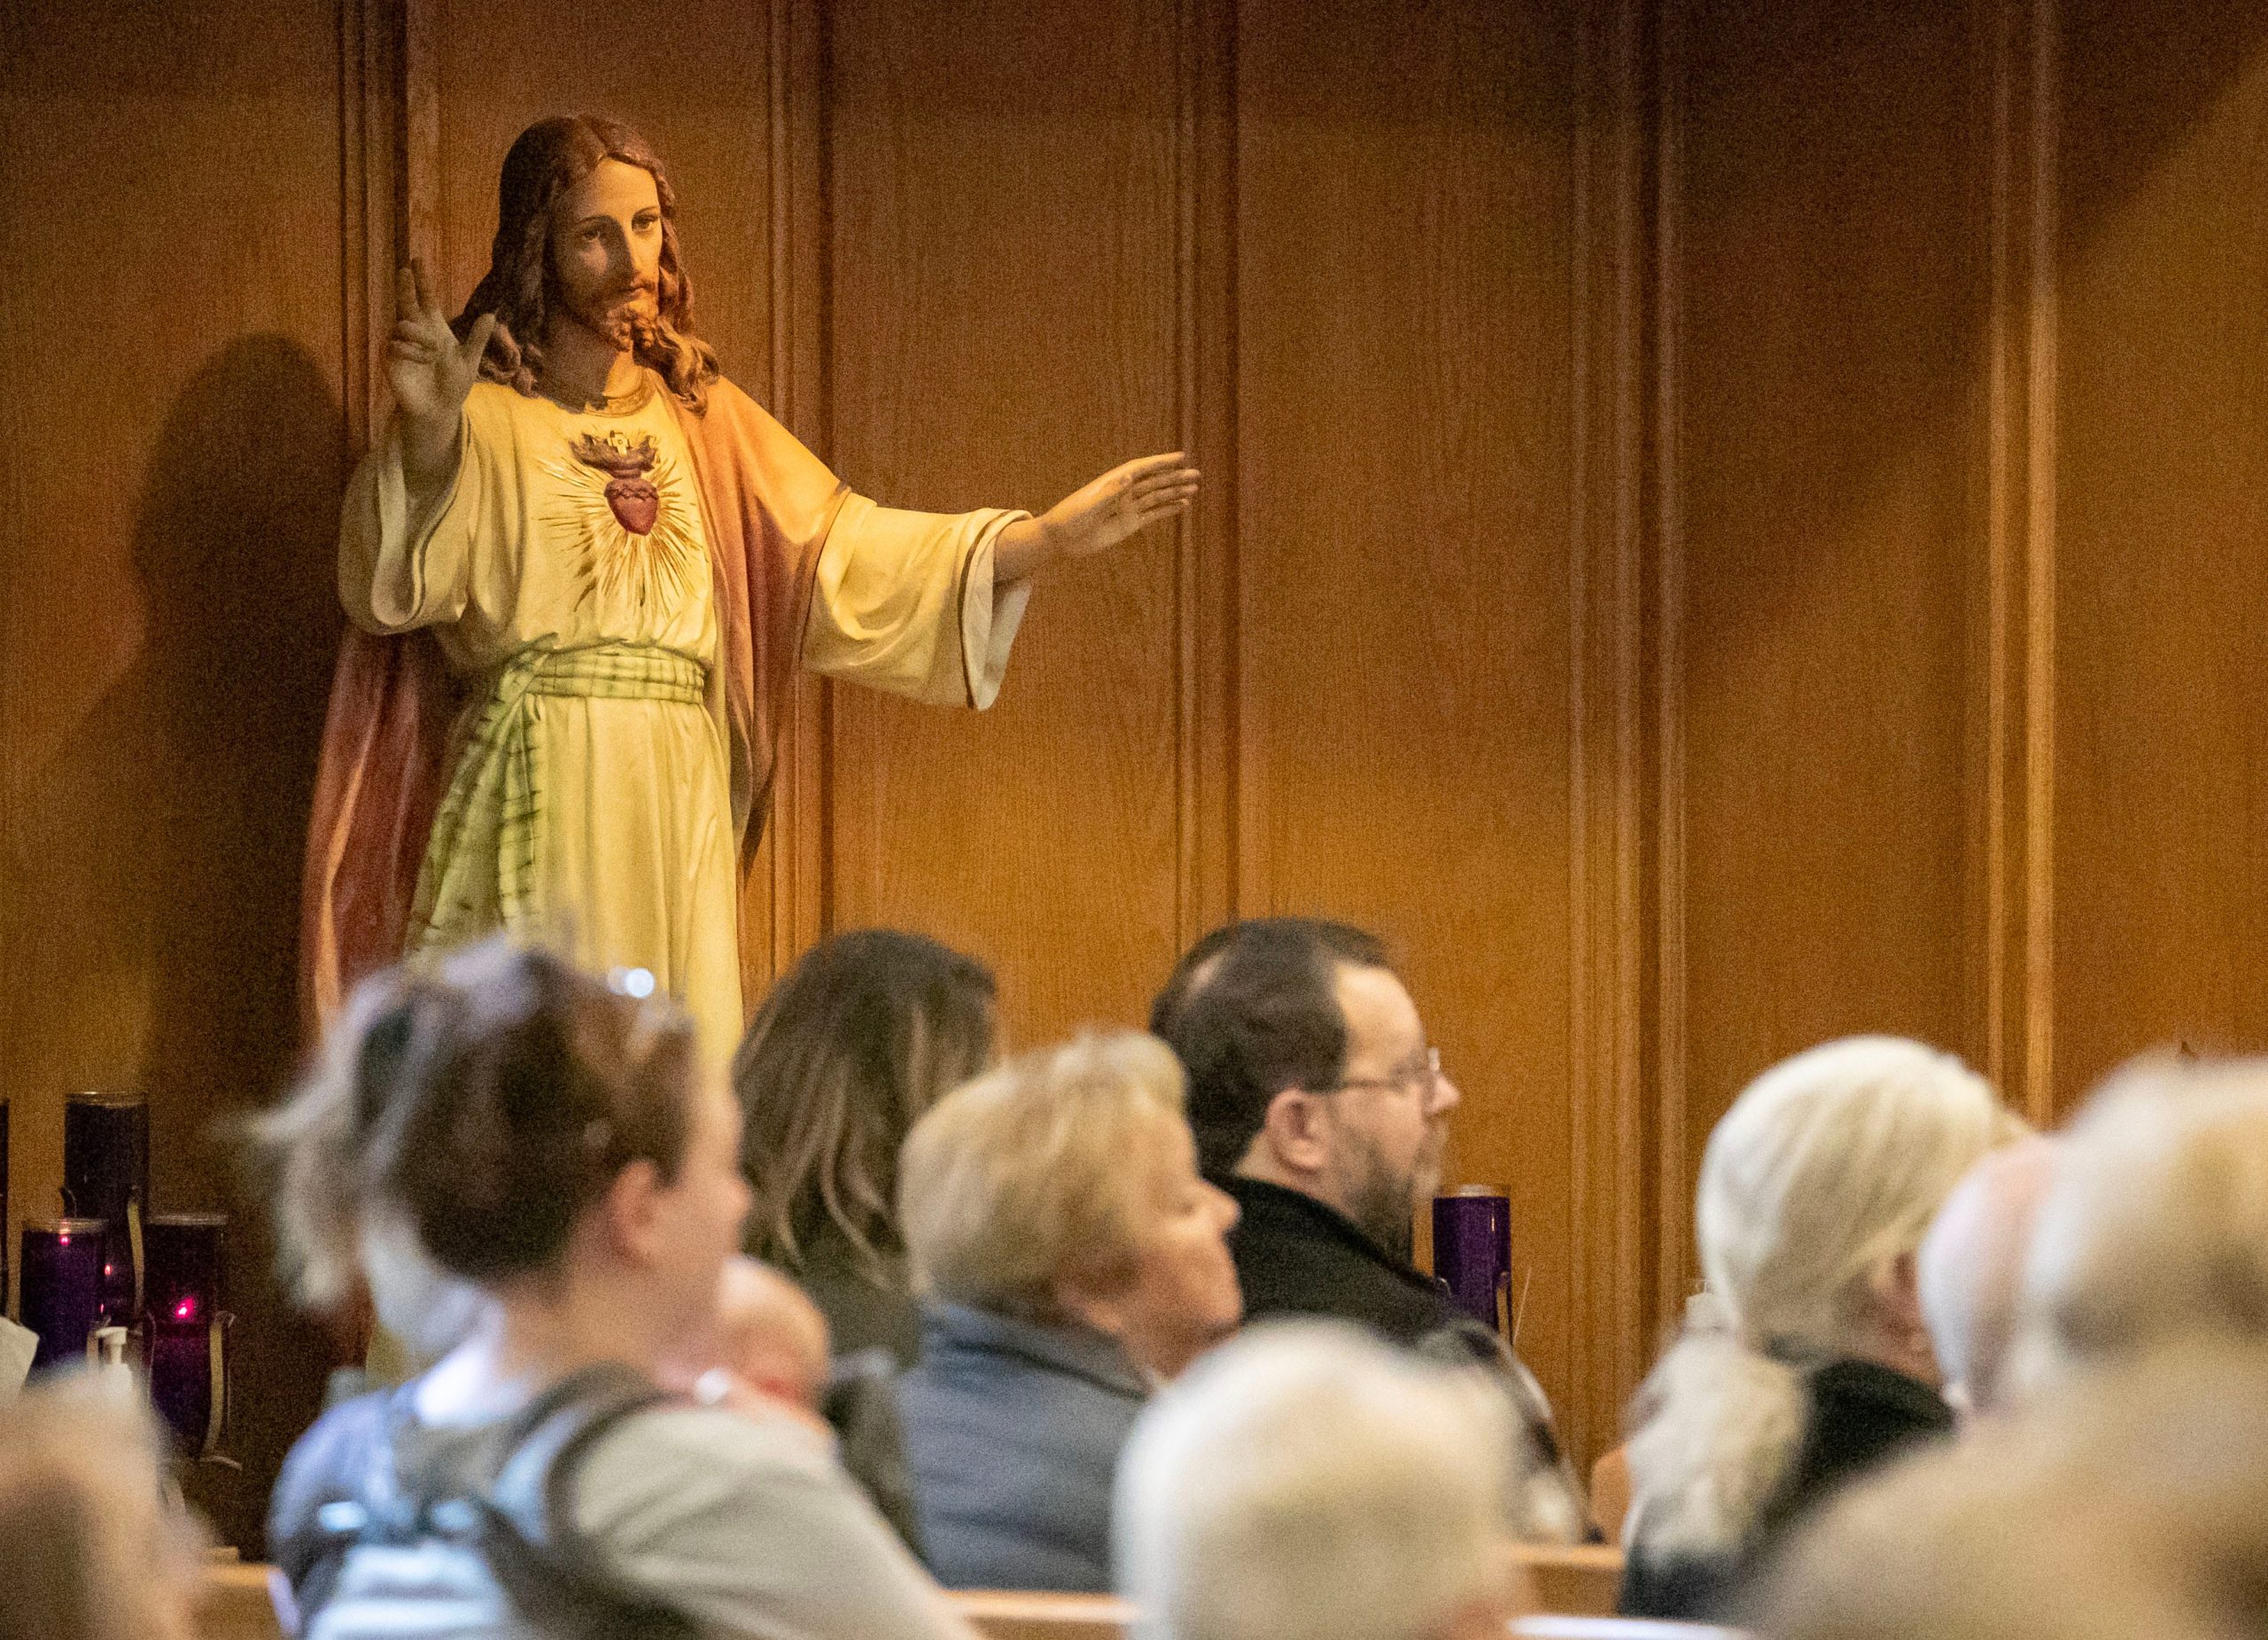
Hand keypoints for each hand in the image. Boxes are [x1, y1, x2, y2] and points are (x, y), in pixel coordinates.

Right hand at [387, 260, 494, 422]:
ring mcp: (401, 345)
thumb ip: (477, 338)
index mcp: (434, 328)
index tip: (417, 262)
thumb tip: (491, 314)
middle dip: (406, 286)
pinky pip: (395, 345)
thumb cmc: (453, 385)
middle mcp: (416, 332)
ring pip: (402, 324)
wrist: (439, 409)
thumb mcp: (469, 360)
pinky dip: (411, 351)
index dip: (422, 282)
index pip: (426, 299)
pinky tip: (423, 361)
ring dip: (419, 336)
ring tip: (433, 352)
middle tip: (405, 270)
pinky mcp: (391, 359)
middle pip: (407, 302)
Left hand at [998, 452, 1198, 579]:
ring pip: (1156, 497)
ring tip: (1194, 489)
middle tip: (1196, 474)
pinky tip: (1182, 506)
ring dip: (1174, 492)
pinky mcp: (1128, 524)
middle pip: (1154, 482)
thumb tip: (1129, 478)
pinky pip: (1152, 515)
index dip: (1160, 461)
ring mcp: (1127, 508)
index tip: (1180, 456)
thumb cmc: (1069, 518)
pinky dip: (1167, 510)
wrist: (1060, 539)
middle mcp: (1123, 492)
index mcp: (1113, 482)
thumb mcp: (1088, 506)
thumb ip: (1109, 493)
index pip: (1141, 468)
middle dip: (1174, 477)